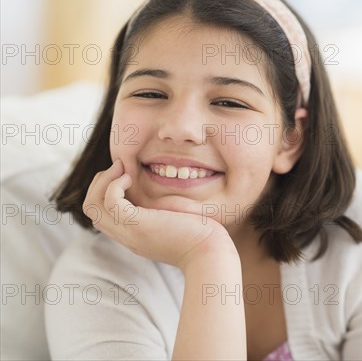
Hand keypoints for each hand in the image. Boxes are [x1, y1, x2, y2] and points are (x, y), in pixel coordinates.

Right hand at [83, 159, 236, 270]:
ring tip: (123, 169)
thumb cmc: (202, 238)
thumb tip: (166, 201)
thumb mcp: (176, 224)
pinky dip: (114, 185)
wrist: (211, 254)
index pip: (102, 215)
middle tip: (120, 167)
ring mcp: (130, 232)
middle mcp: (126, 236)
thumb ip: (164, 215)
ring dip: (103, 180)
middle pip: (91, 209)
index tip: (125, 175)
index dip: (106, 191)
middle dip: (100, 182)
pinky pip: (110, 201)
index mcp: (134, 236)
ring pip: (93, 205)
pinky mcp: (139, 225)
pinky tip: (130, 177)